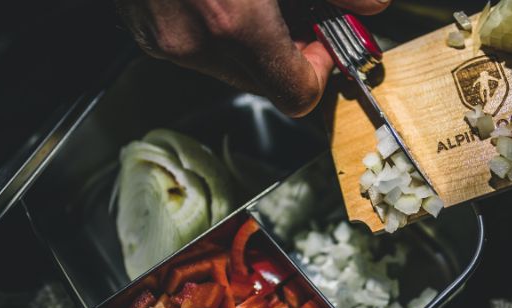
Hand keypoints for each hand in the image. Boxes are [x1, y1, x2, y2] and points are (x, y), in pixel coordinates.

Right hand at [116, 0, 390, 116]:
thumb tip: (371, 3)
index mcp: (231, 23)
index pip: (297, 95)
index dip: (320, 70)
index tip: (324, 38)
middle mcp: (190, 40)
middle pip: (264, 83)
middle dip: (286, 51)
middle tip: (295, 12)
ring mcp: (160, 36)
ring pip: (228, 65)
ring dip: (250, 39)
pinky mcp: (140, 26)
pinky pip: (194, 45)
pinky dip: (215, 27)